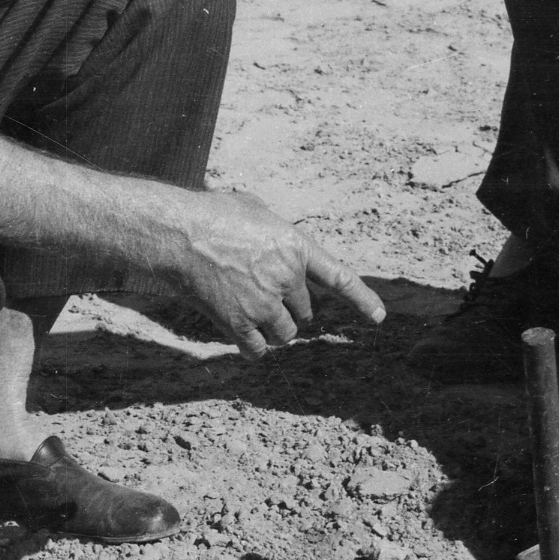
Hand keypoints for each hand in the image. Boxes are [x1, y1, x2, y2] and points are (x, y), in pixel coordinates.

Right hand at [158, 188, 386, 355]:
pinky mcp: (241, 324)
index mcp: (296, 247)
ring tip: (246, 308)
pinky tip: (239, 333)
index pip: (339, 278)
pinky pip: (258, 350)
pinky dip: (252, 346)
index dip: (362, 300)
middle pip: (304, 311)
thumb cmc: (212, 214)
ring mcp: (265, 303)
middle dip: (287, 306)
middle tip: (258, 290)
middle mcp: (287, 277)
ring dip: (272, 329)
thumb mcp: (255, 209)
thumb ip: (276, 232)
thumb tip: (279, 246)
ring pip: (285, 334)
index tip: (379, 318)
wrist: (179, 234)